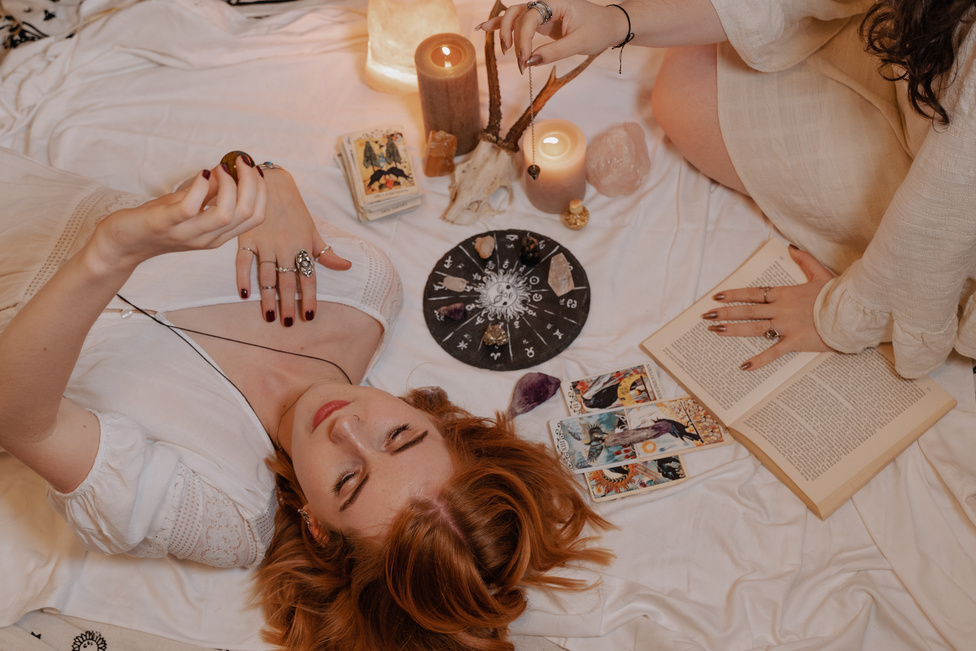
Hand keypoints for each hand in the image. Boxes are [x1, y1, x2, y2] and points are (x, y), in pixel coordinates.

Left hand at [91, 162, 264, 271]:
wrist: (124, 242)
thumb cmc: (159, 221)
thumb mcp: (192, 206)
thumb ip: (212, 193)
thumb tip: (230, 170)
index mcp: (219, 234)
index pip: (256, 216)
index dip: (260, 190)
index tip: (252, 167)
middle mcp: (209, 237)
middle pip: (247, 213)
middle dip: (250, 182)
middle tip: (241, 161)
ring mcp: (188, 233)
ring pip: (225, 214)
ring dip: (229, 184)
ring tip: (220, 168)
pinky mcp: (166, 224)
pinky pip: (191, 208)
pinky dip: (201, 187)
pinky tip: (201, 174)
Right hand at [235, 166, 350, 325]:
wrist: (270, 183)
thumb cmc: (294, 209)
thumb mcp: (313, 230)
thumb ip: (326, 253)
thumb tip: (347, 267)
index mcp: (303, 246)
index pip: (309, 278)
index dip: (310, 298)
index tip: (309, 317)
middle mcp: (285, 247)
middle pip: (287, 281)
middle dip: (288, 304)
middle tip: (287, 324)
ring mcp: (265, 244)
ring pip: (266, 276)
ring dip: (268, 297)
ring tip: (270, 316)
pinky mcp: (246, 238)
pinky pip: (243, 262)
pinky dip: (242, 277)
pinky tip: (244, 294)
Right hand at [478, 0, 625, 71]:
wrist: (608, 25)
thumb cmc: (597, 30)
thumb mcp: (579, 43)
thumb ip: (555, 51)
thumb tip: (530, 61)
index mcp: (556, 2)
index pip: (530, 18)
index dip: (523, 39)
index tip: (525, 59)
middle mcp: (545, 3)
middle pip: (516, 13)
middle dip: (511, 36)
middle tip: (516, 58)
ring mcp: (541, 11)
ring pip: (513, 16)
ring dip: (503, 31)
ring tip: (503, 50)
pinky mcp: (539, 21)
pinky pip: (517, 21)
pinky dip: (501, 25)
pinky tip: (485, 29)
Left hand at [703, 246, 834, 369]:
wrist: (852, 312)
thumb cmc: (837, 294)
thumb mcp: (820, 273)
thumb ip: (804, 261)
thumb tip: (791, 247)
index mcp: (784, 293)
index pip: (752, 294)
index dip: (733, 295)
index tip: (717, 297)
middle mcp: (780, 309)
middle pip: (747, 311)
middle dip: (725, 312)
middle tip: (706, 315)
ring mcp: (786, 326)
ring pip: (754, 328)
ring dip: (733, 330)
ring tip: (715, 331)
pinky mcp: (795, 342)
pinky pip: (773, 352)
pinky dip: (759, 360)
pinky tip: (744, 366)